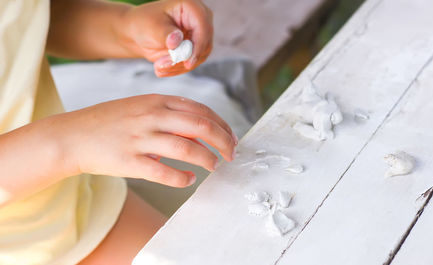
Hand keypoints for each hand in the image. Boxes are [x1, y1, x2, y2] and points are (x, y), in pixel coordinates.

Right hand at [51, 94, 235, 186]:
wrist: (72, 135)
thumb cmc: (110, 122)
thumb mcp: (141, 107)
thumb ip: (169, 115)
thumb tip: (200, 130)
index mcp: (156, 101)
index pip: (200, 110)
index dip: (221, 124)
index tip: (231, 137)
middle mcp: (151, 117)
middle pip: (200, 126)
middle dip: (223, 141)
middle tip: (231, 154)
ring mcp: (140, 138)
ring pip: (186, 148)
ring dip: (207, 159)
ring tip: (213, 166)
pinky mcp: (128, 161)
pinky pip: (163, 172)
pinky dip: (181, 178)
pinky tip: (188, 180)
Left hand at [122, 0, 212, 76]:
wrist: (140, 32)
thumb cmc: (145, 24)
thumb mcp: (152, 28)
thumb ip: (165, 34)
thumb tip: (176, 42)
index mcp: (191, 7)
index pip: (203, 28)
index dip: (198, 47)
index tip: (187, 63)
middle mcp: (201, 18)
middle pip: (205, 44)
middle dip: (184, 59)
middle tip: (161, 65)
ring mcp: (201, 33)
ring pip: (200, 56)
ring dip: (179, 66)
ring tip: (158, 66)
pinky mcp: (198, 46)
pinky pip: (194, 62)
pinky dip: (178, 68)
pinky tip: (162, 67)